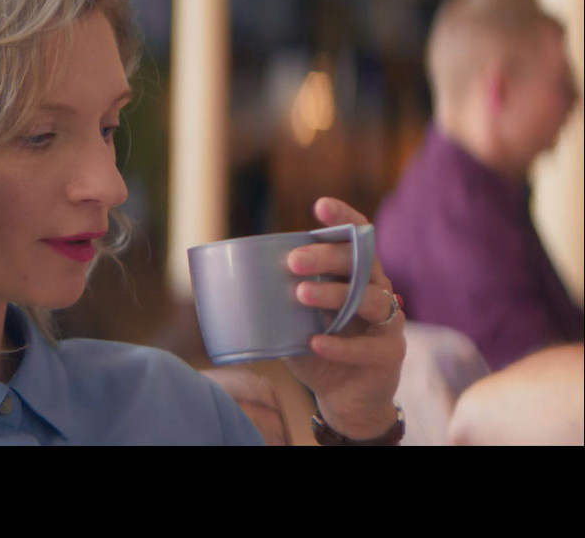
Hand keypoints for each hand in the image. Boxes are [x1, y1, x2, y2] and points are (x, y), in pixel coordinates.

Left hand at [282, 197, 405, 440]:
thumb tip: (215, 278)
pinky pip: (369, 347)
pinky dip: (340, 345)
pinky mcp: (389, 354)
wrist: (342, 396)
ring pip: (369, 299)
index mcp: (354, 274)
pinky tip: (315, 342)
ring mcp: (388, 322)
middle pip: (361, 263)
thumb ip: (271, 297)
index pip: (356, 237)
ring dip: (333, 295)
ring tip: (300, 295)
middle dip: (327, 257)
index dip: (343, 218)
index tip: (319, 207)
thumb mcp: (290, 318)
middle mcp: (377, 290)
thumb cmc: (314, 346)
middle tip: (293, 261)